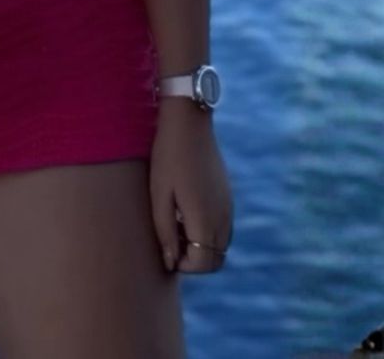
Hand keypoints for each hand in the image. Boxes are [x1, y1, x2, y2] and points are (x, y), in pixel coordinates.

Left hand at [150, 100, 234, 273]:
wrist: (189, 123)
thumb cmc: (167, 157)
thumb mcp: (159, 194)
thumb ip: (165, 230)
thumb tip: (171, 262)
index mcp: (206, 219)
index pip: (202, 263)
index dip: (183, 265)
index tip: (165, 249)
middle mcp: (223, 217)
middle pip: (215, 260)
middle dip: (193, 260)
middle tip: (171, 240)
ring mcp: (229, 207)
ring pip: (221, 246)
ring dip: (201, 246)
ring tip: (177, 224)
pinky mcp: (228, 197)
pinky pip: (223, 229)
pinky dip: (208, 232)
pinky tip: (187, 212)